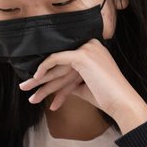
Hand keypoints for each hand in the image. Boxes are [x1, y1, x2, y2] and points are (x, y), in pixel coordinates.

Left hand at [18, 39, 146, 132]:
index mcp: (93, 50)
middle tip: (25, 86)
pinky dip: (44, 68)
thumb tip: (56, 87)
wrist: (121, 102)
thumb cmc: (106, 97)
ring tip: (26, 89)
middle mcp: (91, 45)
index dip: (50, 73)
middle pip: (60, 63)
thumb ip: (71, 82)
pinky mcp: (82, 55)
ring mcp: (87, 48)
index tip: (37, 83)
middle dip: (41, 77)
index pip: (66, 61)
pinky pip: (56, 59)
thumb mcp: (85, 86)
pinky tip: (35, 78)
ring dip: (39, 79)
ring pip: (56, 63)